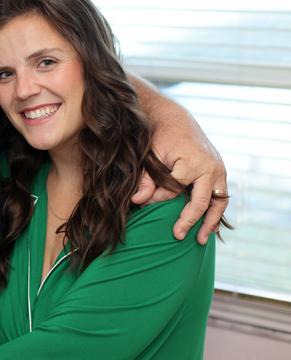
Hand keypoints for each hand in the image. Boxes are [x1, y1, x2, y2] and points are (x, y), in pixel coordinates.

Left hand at [138, 123, 227, 244]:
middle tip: (177, 236)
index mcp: (192, 162)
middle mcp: (210, 167)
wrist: (176, 119)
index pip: (174, 190)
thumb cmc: (160, 137)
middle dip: (189, 220)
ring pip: (218, 202)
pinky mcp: (221, 171)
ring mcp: (219, 169)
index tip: (142, 205)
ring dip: (210, 222)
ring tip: (200, 240)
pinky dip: (216, 212)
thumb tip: (137, 202)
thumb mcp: (150, 156)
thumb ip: (145, 179)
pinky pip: (222, 196)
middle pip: (201, 201)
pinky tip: (210, 228)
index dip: (157, 199)